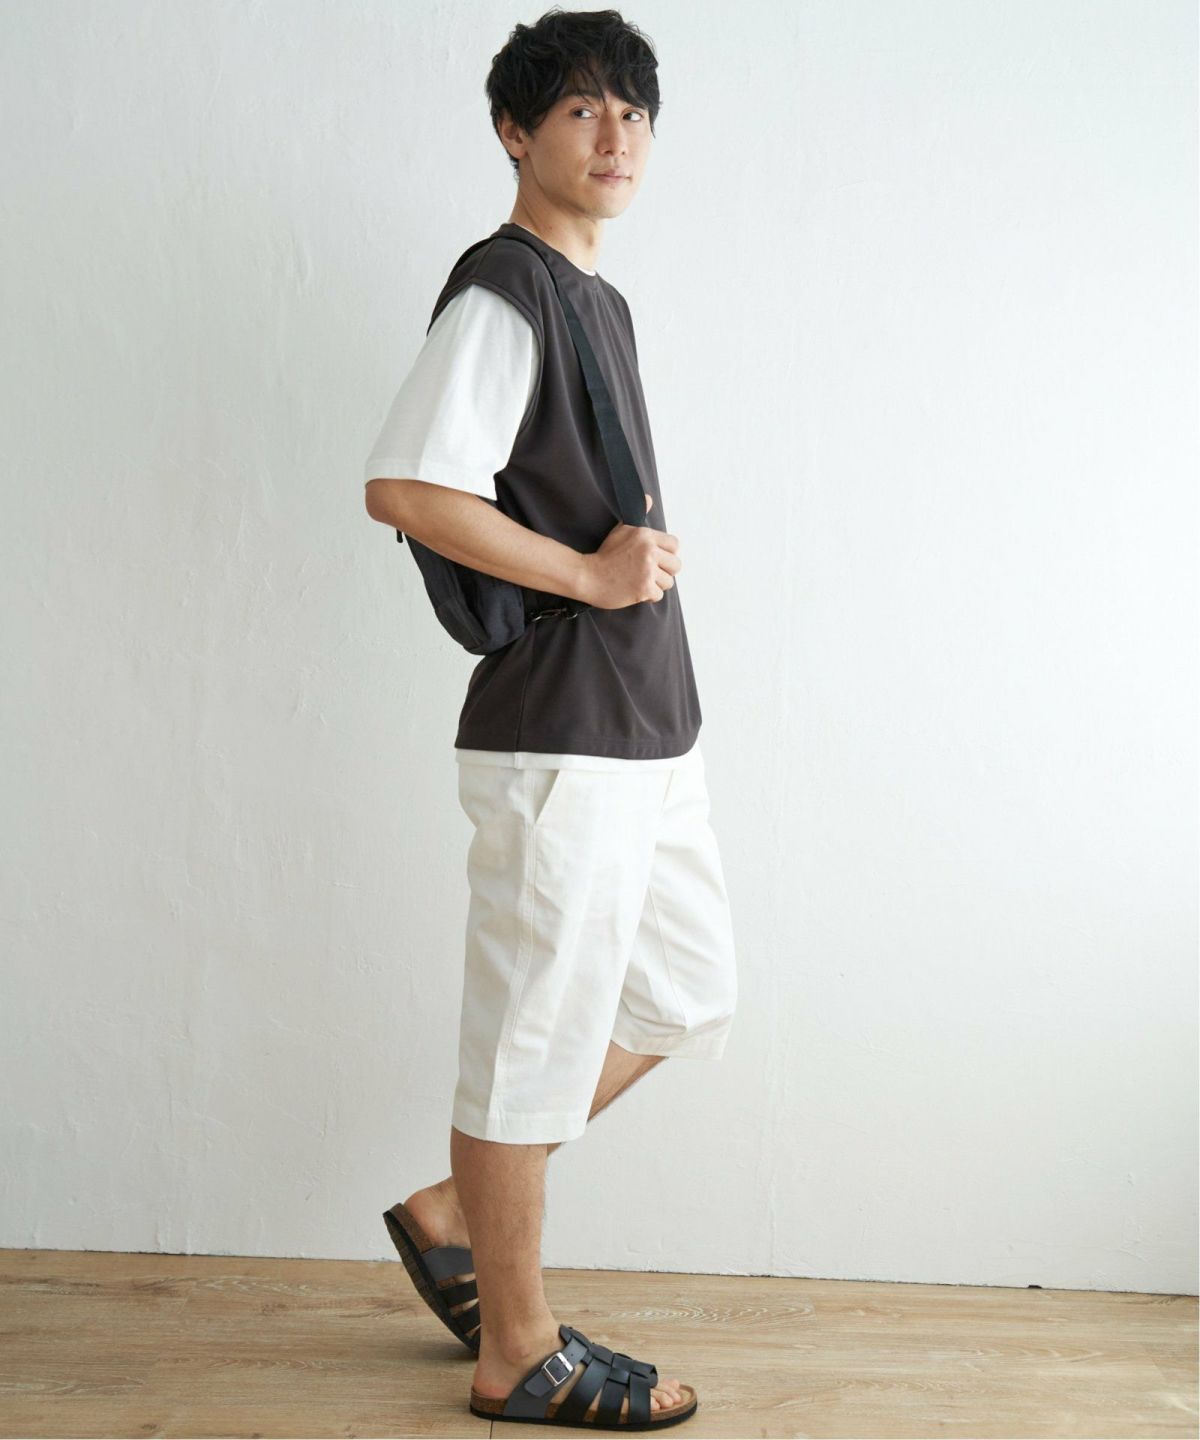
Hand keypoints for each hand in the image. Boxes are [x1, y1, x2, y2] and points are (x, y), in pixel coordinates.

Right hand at [579, 494, 680, 609]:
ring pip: (668, 582)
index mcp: (645, 535)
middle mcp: (649, 551)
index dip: (667, 553)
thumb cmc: (604, 555)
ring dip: (657, 585)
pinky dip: (648, 596)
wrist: (586, 575)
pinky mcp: (644, 588)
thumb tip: (649, 499)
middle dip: (665, 571)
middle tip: (649, 573)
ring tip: (641, 582)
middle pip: (676, 565)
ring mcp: (647, 571)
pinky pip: (658, 595)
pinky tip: (636, 590)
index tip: (656, 558)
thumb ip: (639, 515)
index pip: (674, 545)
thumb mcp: (621, 529)